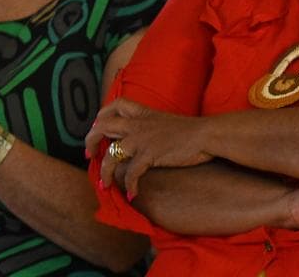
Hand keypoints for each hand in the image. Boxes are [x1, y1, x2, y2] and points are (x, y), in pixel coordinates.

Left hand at [85, 98, 212, 197]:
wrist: (208, 135)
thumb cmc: (193, 131)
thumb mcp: (168, 122)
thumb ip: (152, 126)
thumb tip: (145, 138)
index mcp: (144, 113)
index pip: (115, 104)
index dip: (102, 115)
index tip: (99, 128)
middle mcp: (138, 123)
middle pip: (102, 126)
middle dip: (90, 142)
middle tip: (90, 156)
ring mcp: (142, 139)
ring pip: (110, 154)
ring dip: (104, 172)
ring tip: (105, 185)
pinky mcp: (149, 154)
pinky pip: (131, 173)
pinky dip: (129, 185)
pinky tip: (133, 193)